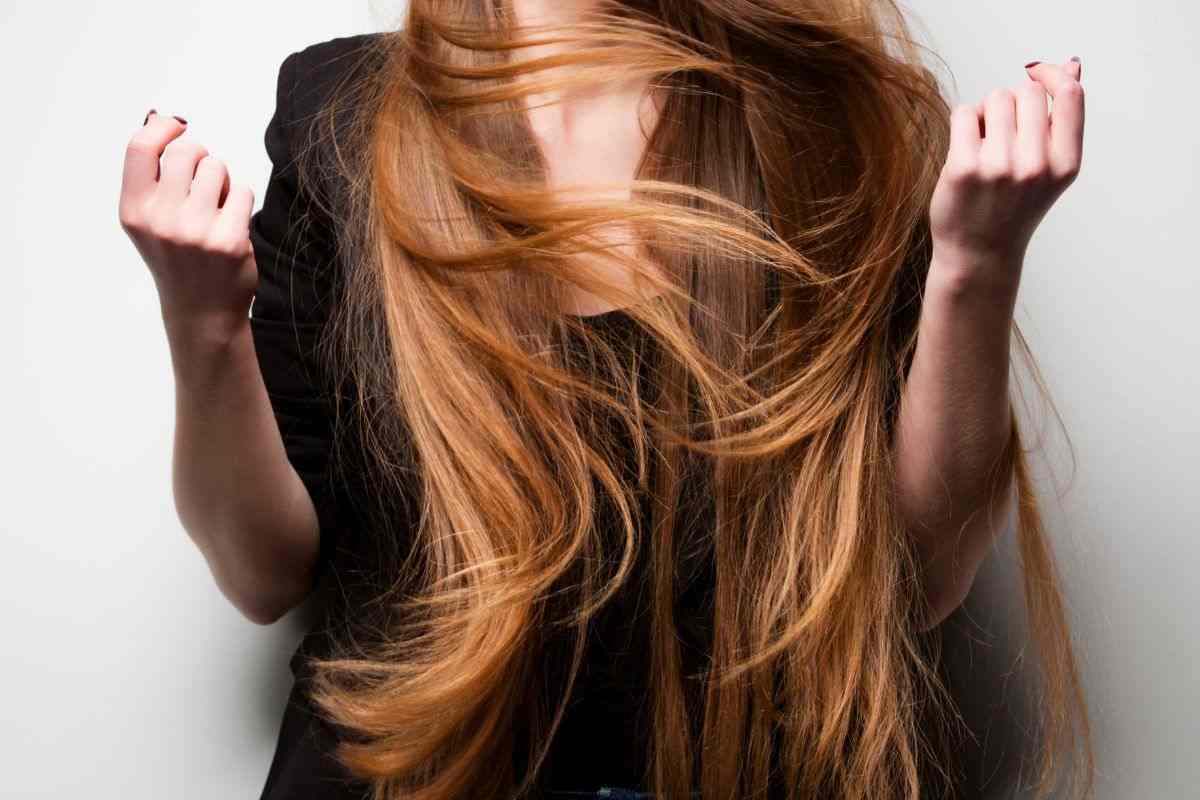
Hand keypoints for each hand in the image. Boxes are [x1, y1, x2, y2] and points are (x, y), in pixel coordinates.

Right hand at [119, 110, 258, 336]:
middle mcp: (160, 220)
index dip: (163, 128)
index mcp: (134, 211)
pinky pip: (242, 190)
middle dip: (200, 156)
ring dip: (221, 179)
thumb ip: (151, 173)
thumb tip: (159, 119)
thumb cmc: (177, 256)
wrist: (202, 310)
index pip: (140, 147)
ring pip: (217, 167)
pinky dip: (240, 199)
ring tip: (215, 206)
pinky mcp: (229, 241)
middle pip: (187, 150)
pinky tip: (231, 222)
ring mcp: (195, 231)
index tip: (178, 127)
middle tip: (202, 181)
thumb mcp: (149, 219)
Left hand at [927, 58, 1085, 293]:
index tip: (1036, 73)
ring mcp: (998, 167)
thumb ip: (1062, 119)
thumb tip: (1071, 65)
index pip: (1070, 95)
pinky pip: (964, 113)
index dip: (1052, 75)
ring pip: (995, 98)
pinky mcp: (963, 168)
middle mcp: (1036, 166)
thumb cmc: (1014, 207)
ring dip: (987, 114)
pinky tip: (967, 148)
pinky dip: (964, 123)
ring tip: (986, 145)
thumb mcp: (1050, 167)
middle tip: (1005, 135)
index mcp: (1065, 164)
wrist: (979, 253)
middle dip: (1013, 103)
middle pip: (1026, 92)